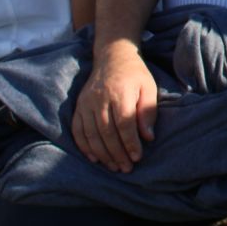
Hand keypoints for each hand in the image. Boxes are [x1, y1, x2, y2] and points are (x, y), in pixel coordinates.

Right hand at [73, 40, 158, 171]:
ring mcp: (86, 103)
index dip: (130, 143)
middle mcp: (100, 99)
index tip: (137, 157)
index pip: (124, 124)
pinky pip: (77, 130)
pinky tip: (94, 158)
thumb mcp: (148, 88)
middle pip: (107, 132)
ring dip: (102, 154)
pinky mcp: (78, 106)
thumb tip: (148, 137)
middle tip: (126, 168)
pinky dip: (84, 146)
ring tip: (114, 166)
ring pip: (91, 134)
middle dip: (117, 153)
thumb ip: (148, 112)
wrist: (112, 57)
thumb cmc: (134, 75)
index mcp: (120, 93)